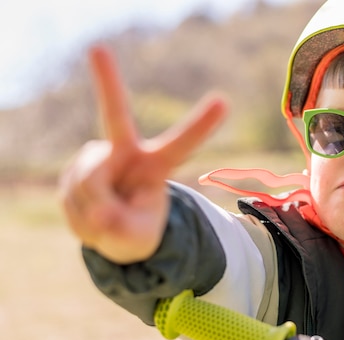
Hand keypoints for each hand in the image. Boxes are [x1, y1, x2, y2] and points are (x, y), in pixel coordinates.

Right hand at [59, 45, 227, 263]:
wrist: (108, 231)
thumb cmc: (134, 230)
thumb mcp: (136, 239)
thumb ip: (122, 229)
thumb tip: (100, 215)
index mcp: (156, 164)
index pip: (181, 143)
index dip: (201, 125)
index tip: (224, 101)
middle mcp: (126, 153)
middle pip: (114, 115)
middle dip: (106, 81)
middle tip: (97, 48)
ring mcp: (97, 159)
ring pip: (89, 183)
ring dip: (94, 210)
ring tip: (106, 220)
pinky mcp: (74, 170)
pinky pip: (71, 196)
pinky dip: (79, 215)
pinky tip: (89, 216)